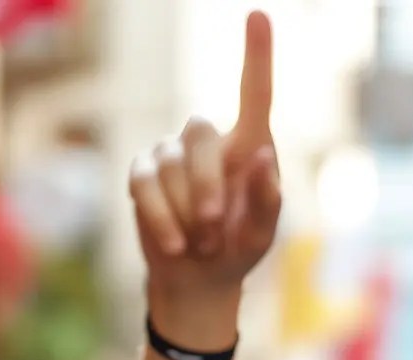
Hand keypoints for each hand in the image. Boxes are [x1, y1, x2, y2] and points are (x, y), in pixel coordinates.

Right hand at [130, 10, 280, 344]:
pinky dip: (161, 218)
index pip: (254, 93)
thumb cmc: (239, 249)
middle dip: (207, 186)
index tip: (259, 15)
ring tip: (202, 243)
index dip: (256, 54)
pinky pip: (145, 186)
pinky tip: (176, 245)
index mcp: (249, 144)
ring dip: (187, 213)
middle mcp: (208, 139)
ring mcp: (169, 152)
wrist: (199, 279)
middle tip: (216, 227)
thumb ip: (269, 198)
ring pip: (170, 167)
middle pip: (200, 135)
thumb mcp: (263, 233)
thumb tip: (263, 155)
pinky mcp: (142, 173)